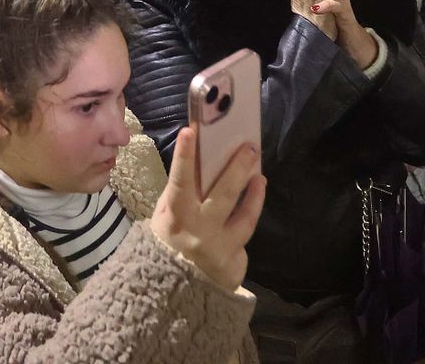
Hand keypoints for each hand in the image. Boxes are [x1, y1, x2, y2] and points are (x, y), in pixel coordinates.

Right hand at [148, 127, 265, 291]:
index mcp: (176, 218)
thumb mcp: (164, 220)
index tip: (190, 130)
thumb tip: (198, 163)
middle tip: (250, 147)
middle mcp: (199, 233)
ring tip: (260, 177)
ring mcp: (220, 250)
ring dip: (255, 195)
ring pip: (245, 218)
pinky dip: (246, 220)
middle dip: (238, 168)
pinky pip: (243, 237)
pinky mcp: (234, 264)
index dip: (185, 156)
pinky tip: (252, 203)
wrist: (174, 293)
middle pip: (223, 195)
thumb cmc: (167, 245)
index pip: (180, 182)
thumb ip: (179, 195)